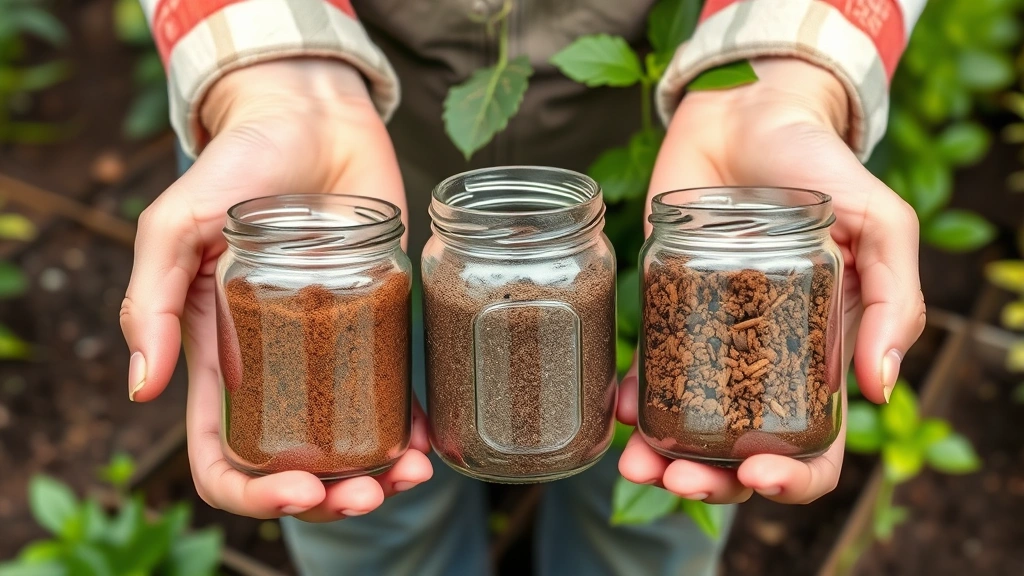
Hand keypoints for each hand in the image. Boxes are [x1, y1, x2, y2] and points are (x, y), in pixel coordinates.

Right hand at [119, 59, 431, 521]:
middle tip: (367, 498)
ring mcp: (330, 346)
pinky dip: (412, 425)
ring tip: (412, 476)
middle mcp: (275, 364)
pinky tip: (433, 441)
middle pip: (294, 461)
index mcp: (218, 357)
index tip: (300, 491)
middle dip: (328, 496)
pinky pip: (394, 388)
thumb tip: (142, 387)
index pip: (222, 454)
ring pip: (348, 437)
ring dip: (378, 474)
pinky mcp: (376, 319)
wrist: (314, 118)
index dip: (253, 492)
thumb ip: (151, 298)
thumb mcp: (178, 223)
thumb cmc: (241, 163)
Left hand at [618, 58, 924, 503]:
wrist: (747, 117)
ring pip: (689, 426)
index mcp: (824, 360)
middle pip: (743, 453)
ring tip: (636, 464)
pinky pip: (647, 371)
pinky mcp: (667, 311)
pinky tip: (618, 408)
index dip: (793, 478)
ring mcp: (712, 341)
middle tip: (678, 480)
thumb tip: (880, 385)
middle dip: (712, 483)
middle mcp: (766, 363)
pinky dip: (631, 399)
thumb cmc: (819, 169)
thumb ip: (892, 298)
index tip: (759, 473)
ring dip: (662, 459)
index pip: (817, 447)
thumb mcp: (879, 224)